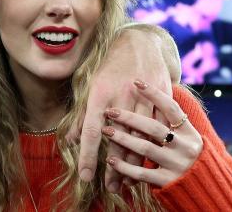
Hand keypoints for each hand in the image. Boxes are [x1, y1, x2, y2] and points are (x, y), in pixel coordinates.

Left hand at [67, 26, 174, 190]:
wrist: (140, 43)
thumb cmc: (110, 67)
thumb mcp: (91, 87)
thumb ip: (82, 116)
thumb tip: (70, 141)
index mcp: (100, 94)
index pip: (91, 131)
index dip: (88, 156)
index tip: (86, 177)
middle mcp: (121, 97)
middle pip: (118, 139)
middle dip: (115, 167)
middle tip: (111, 188)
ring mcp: (143, 97)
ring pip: (141, 137)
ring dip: (135, 162)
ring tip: (129, 181)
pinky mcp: (161, 97)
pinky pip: (160, 128)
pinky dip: (156, 146)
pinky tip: (151, 162)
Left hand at [102, 80, 202, 187]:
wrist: (207, 190)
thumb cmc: (187, 157)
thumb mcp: (186, 138)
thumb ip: (170, 123)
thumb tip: (147, 99)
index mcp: (190, 132)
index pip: (171, 108)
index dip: (154, 94)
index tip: (136, 81)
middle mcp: (186, 147)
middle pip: (153, 128)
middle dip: (129, 118)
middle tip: (110, 111)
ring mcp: (177, 164)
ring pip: (145, 148)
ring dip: (123, 139)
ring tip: (106, 131)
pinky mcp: (168, 181)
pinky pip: (142, 173)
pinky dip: (124, 166)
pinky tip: (111, 160)